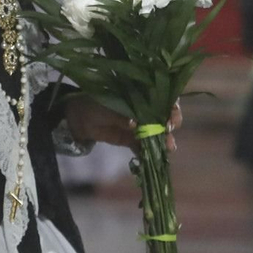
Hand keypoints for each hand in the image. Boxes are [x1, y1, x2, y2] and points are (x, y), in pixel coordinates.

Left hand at [66, 96, 183, 152]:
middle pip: (165, 117)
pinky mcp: (132, 139)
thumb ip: (122, 114)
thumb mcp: (108, 105)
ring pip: (157, 134)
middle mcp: (146, 110)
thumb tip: (134, 123)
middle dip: (170, 125)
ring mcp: (140, 126)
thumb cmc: (95, 103)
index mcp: (143, 95)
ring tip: (167, 148)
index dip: (172, 109)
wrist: (80, 118)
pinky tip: (151, 158)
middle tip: (168, 131)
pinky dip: (147, 153)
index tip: (170, 118)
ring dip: (163, 141)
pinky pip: (143, 147)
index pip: (165, 99)